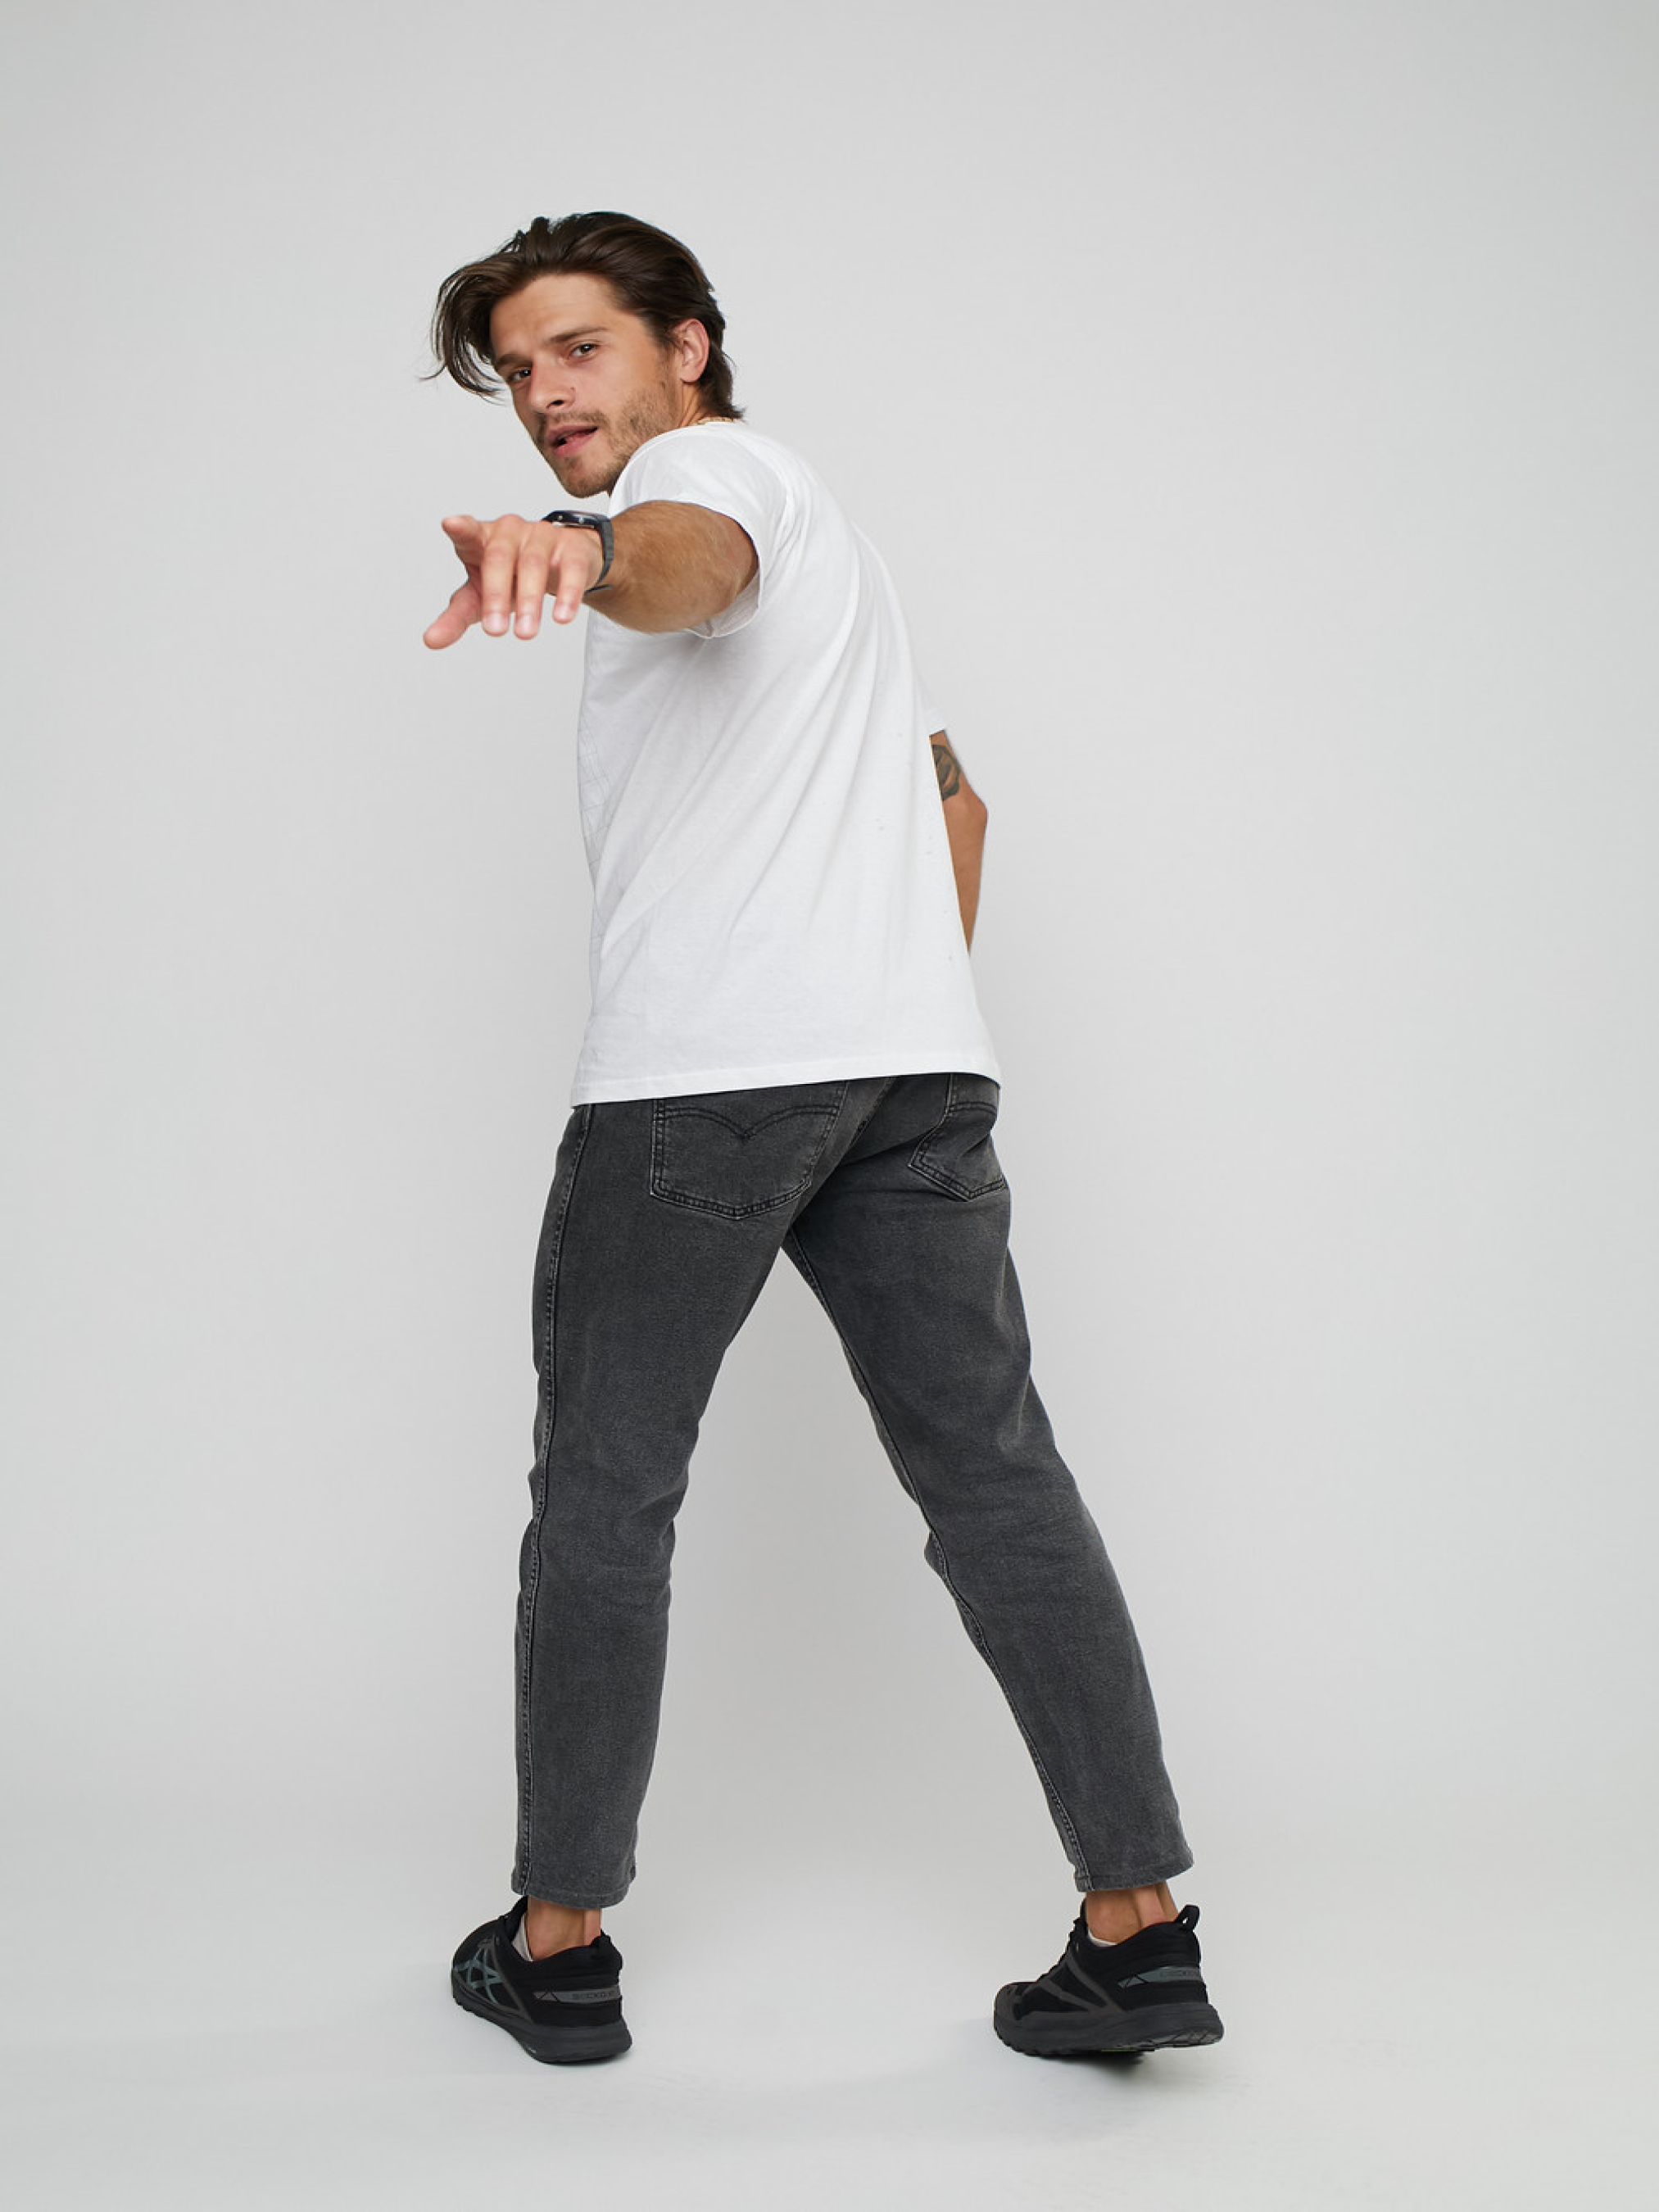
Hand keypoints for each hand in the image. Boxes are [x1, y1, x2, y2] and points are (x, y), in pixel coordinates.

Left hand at [423, 513, 605, 648]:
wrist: (562, 564)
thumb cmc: (512, 578)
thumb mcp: (480, 597)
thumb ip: (455, 617)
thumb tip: (430, 640)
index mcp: (481, 540)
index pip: (468, 532)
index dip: (461, 528)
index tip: (450, 525)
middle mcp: (509, 532)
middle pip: (499, 558)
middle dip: (496, 595)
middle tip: (495, 632)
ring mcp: (541, 536)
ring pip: (532, 565)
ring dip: (529, 601)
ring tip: (525, 634)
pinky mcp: (571, 548)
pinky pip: (570, 569)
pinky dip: (566, 594)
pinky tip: (561, 617)